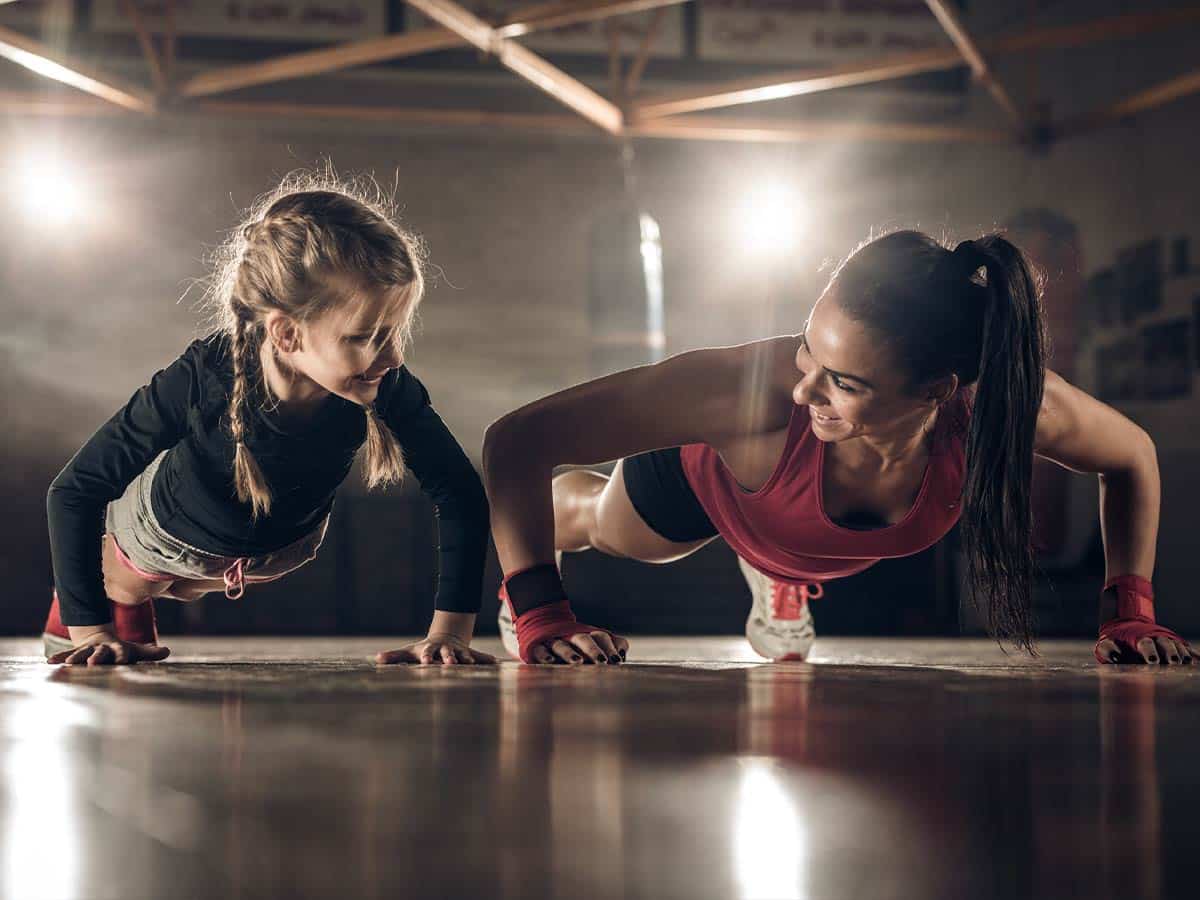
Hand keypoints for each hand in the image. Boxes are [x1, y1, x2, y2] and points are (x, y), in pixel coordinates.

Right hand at [48, 634, 169, 665]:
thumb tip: (168, 651)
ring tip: (69, 664)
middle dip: (97, 657)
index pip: (121, 652)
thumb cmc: (120, 650)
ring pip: (81, 654)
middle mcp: (102, 649)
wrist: (99, 639)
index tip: (123, 660)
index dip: (122, 655)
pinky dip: (59, 658)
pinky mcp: (76, 653)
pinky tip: (50, 663)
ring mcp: (88, 650)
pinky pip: (66, 655)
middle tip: (94, 663)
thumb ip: (150, 653)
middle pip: (100, 652)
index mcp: (117, 649)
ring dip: (76, 658)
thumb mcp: (135, 650)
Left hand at [375, 632, 496, 665]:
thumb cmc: (423, 650)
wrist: (446, 637)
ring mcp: (458, 652)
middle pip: (446, 654)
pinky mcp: (468, 654)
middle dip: (448, 658)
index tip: (425, 662)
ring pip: (463, 655)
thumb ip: (394, 656)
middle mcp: (445, 650)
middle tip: (450, 663)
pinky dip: (487, 659)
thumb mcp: (409, 652)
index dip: (426, 657)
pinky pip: (479, 657)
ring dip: (466, 659)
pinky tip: (497, 663)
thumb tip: (375, 658)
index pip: (427, 653)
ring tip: (472, 663)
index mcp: (430, 650)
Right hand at [527, 629, 628, 665]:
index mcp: (587, 634)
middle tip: (602, 662)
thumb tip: (623, 651)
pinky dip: (545, 655)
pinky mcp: (537, 647)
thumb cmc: (576, 643)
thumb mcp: (595, 642)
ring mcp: (554, 641)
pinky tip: (551, 662)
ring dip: (569, 653)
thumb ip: (613, 644)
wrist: (544, 626)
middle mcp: (571, 636)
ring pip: (561, 645)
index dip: (609, 647)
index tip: (617, 660)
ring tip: (577, 662)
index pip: (600, 637)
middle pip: (583, 639)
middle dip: (593, 650)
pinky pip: (540, 650)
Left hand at [1095, 620, 1194, 664]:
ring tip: (1186, 663)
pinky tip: (1198, 661)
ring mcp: (1168, 641)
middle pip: (1166, 644)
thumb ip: (1107, 650)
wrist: (1127, 624)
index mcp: (1140, 637)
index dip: (1150, 652)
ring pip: (1178, 645)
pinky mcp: (1176, 645)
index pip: (1146, 644)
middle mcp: (1156, 638)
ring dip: (1182, 654)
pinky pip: (1187, 649)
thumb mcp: (1106, 643)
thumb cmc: (1116, 639)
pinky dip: (1194, 655)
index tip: (1152, 661)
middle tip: (1173, 662)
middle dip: (1170, 653)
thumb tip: (1115, 658)